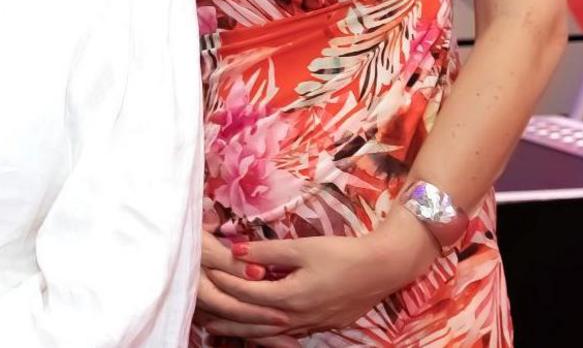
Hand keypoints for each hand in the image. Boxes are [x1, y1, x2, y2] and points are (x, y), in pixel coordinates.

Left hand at [203, 216, 436, 337]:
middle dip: (225, 318)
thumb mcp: (303, 247)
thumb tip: (234, 249)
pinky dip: (266, 334)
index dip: (224, 284)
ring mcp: (310, 324)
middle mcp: (297, 317)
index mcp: (290, 296)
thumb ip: (267, 249)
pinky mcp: (321, 325)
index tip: (204, 275)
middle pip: (252, 322)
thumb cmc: (343, 254)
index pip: (246, 294)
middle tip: (199, 315)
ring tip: (217, 329)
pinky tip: (257, 332)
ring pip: (268, 333)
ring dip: (242, 331)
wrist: (384, 269)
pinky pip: (285, 334)